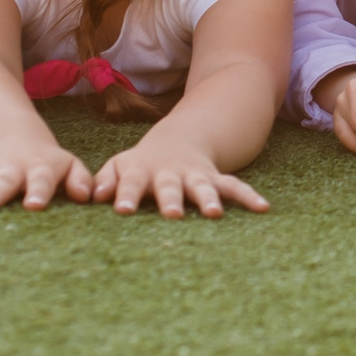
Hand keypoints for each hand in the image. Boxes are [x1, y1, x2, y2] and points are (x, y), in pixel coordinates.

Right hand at [0, 138, 92, 211]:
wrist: (17, 137)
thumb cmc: (49, 162)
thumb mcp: (69, 165)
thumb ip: (80, 179)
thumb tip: (87, 196)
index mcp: (39, 168)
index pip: (42, 181)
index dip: (38, 192)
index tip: (35, 206)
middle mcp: (10, 168)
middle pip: (3, 181)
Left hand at [94, 136, 267, 218]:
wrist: (177, 140)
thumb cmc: (140, 164)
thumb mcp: (119, 166)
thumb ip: (103, 180)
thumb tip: (92, 196)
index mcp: (142, 171)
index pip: (131, 182)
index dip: (125, 194)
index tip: (120, 209)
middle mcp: (170, 173)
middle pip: (170, 186)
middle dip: (171, 200)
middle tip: (171, 215)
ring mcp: (194, 175)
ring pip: (203, 186)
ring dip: (208, 199)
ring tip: (214, 214)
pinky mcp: (215, 179)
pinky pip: (234, 186)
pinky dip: (248, 197)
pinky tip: (263, 208)